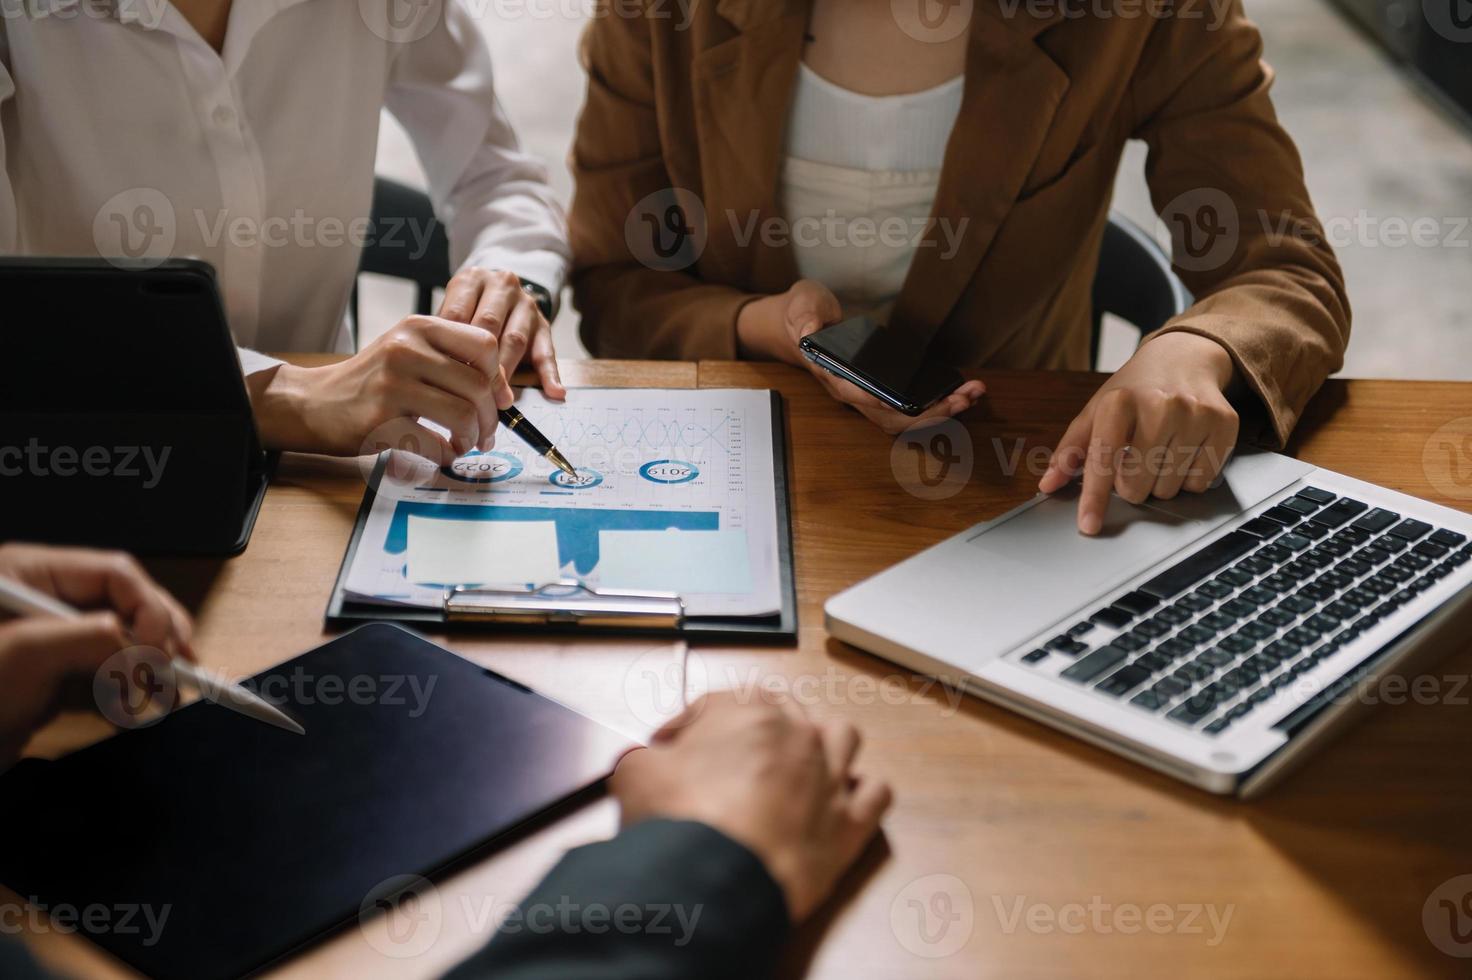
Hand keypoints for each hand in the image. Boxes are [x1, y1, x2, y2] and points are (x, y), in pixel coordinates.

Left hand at [0, 544, 194, 763]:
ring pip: (122, 644)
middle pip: (125, 606)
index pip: (115, 574)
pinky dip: (127, 694)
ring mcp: (48, 644)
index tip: (163, 648)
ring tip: (163, 696)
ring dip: (149, 670)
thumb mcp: (25, 652)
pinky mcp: (49, 681)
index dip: (149, 606)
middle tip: (182, 671)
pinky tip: (134, 712)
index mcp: (30, 574)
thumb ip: (95, 637)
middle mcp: (44, 602)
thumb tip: (149, 648)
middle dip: (157, 638)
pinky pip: (105, 678)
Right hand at [248, 313, 512, 460]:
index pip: (484, 344)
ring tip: (464, 445)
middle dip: (490, 418)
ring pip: (463, 415)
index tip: (497, 401)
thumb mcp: (409, 351)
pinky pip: (435, 443)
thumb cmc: (372, 381)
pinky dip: (446, 455)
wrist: (315, 402)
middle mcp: (406, 349)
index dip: (498, 378)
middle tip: (485, 434)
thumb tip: (502, 391)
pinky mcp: (380, 420)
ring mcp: (391, 384)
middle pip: (478, 386)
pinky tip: (442, 453)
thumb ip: (451, 360)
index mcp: (419, 327)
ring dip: (471, 439)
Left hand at [437, 268, 565, 400]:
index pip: (458, 313)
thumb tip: (434, 370)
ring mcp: (526, 304)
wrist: (499, 294)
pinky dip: (550, 374)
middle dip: (478, 361)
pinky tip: (554, 392)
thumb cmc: (466, 311)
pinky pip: (547, 351)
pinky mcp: (544, 324)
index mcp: (472, 280)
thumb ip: (444, 333)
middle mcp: (502, 286)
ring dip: (506, 372)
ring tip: (499, 399)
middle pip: (488, 324)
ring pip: (516, 339)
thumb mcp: (451, 311)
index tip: (443, 376)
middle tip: (468, 391)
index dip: (450, 347)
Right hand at [610, 692, 891, 922]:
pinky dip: (863, 794)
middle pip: (786, 712)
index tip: (669, 747)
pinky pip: (877, 794)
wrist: (717, 881)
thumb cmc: (681, 821)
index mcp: (747, 712)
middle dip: (755, 730)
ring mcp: (830, 777)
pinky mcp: (850, 825)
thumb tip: (642, 763)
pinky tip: (843, 802)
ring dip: (822, 746)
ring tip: (796, 767)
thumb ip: (643, 758)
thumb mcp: (635, 775)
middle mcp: (797, 735)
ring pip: (844, 738)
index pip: (716, 703)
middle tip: (727, 758)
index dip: (687, 724)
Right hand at [737, 279, 983, 434]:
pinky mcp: (883, 392)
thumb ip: (806, 317)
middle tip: (961, 398)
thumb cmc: (804, 314)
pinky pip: (911, 408)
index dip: (878, 402)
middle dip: (928, 413)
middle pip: (890, 417)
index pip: (854, 395)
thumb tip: (810, 332)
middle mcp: (851, 393)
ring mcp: (868, 396)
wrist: (804, 324)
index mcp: (831, 374)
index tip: (903, 402)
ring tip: (972, 395)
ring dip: (941, 412)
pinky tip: (963, 393)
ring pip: (905, 418)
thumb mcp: (802, 305)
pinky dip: (938, 405)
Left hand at [1038, 332, 1239, 534]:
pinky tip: (1184, 451)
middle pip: (1138, 485)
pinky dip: (1189, 477)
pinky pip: (1201, 482)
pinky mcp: (1224, 424)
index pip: (1103, 461)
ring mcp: (1195, 414)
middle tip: (1135, 459)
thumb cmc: (1135, 390)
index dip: (1095, 498)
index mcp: (1119, 402)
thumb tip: (1048, 484)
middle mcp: (1160, 406)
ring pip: (1170, 488)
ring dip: (1160, 481)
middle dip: (1131, 484)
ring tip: (1160, 450)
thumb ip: (1072, 449)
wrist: (1183, 358)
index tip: (1089, 525)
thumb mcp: (1096, 411)